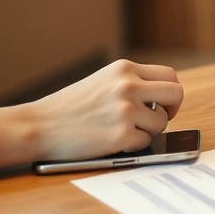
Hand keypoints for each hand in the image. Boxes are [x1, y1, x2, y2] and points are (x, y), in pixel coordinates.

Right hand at [28, 59, 183, 160]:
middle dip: (171, 109)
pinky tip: (113, 140)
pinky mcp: (121, 135)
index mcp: (124, 69)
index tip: (164, 103)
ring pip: (162, 122)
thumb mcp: (102, 81)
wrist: (38, 126)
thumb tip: (163, 96)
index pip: (170, 75)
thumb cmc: (69, 107)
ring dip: (148, 130)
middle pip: (176, 94)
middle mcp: (128, 85)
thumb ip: (131, 82)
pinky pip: (145, 142)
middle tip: (157, 118)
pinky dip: (133, 145)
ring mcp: (126, 110)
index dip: (171, 92)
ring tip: (123, 130)